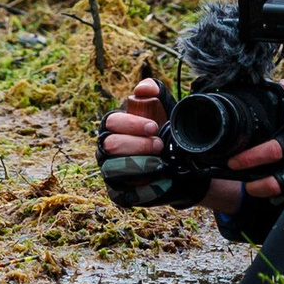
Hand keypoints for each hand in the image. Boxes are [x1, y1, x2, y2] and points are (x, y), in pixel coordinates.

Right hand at [96, 78, 283, 212]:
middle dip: (138, 145)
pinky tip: (162, 181)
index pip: (111, 123)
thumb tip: (145, 89)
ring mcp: (109, 173)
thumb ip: (154, 91)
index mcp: (112, 127)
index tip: (154, 126)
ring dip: (140, 165)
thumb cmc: (164, 131)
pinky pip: (123, 194)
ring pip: (114, 169)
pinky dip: (144, 189)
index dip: (131, 125)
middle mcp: (105, 150)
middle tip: (159, 145)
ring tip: (161, 163)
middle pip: (111, 146)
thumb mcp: (163, 108)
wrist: (179, 164)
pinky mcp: (118, 193)